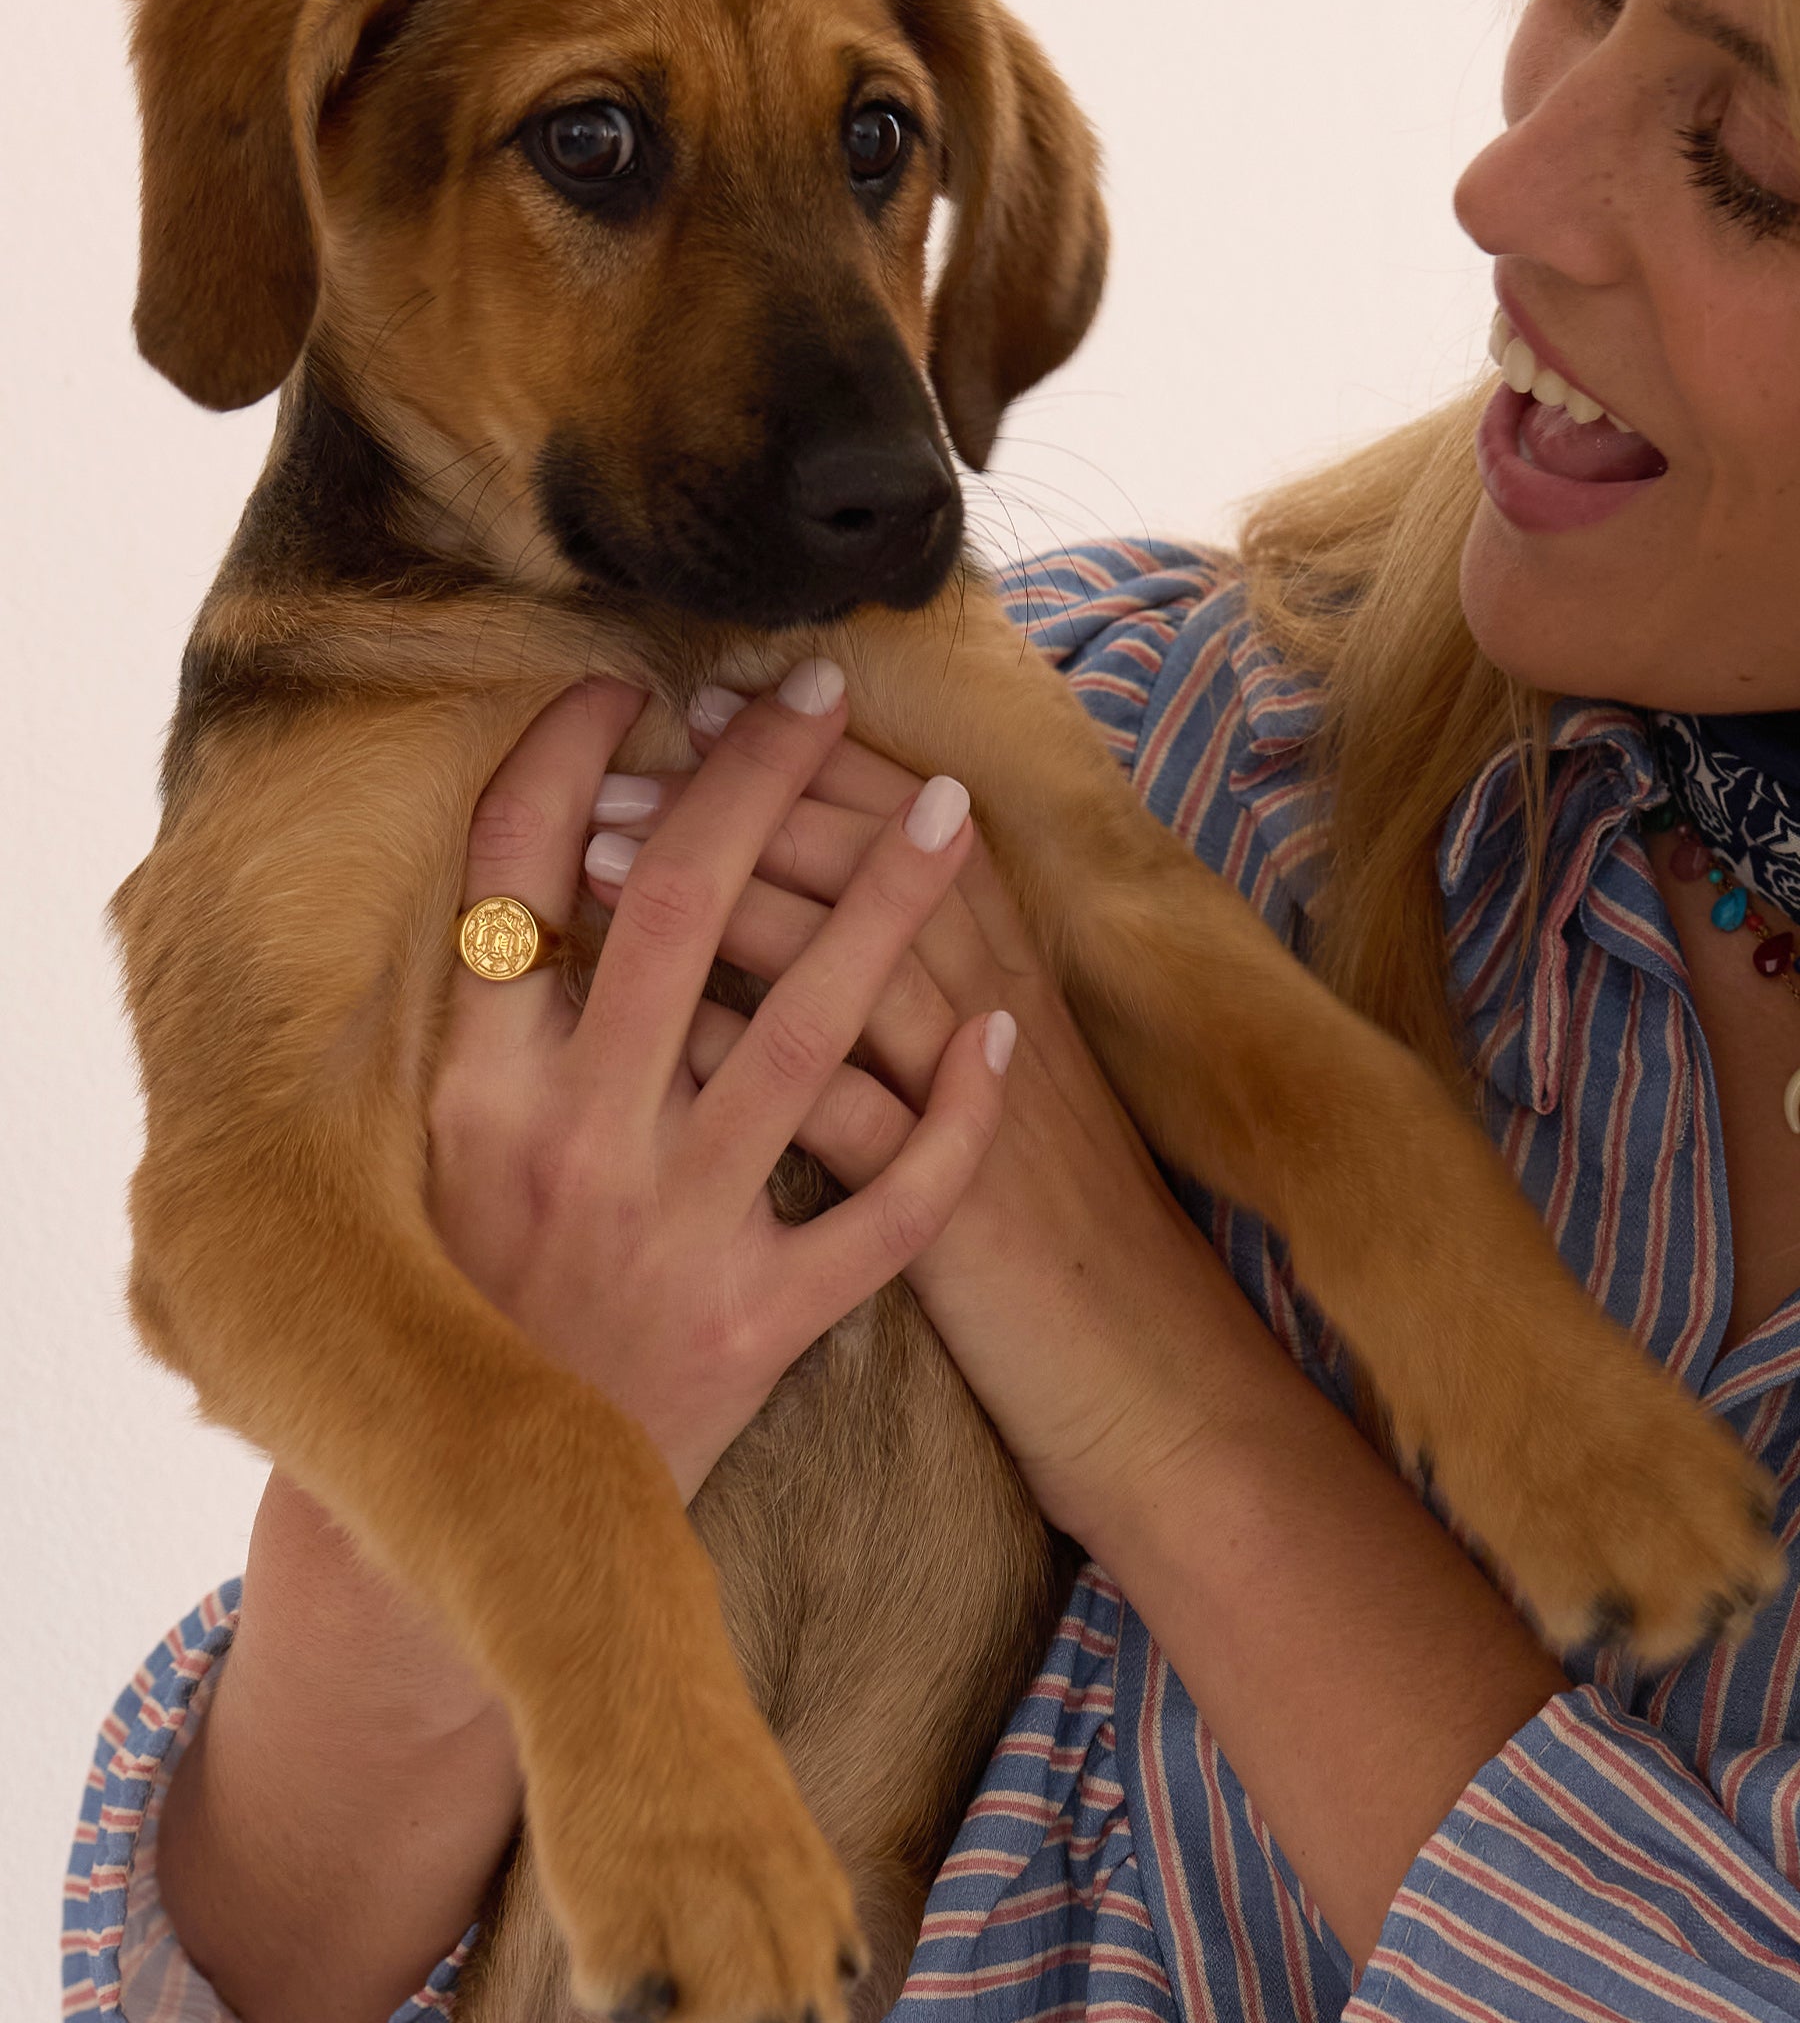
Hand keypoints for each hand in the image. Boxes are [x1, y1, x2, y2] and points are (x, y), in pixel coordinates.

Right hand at [427, 666, 1013, 1505]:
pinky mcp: (753, 1328)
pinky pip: (885, 1209)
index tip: (637, 685)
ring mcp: (667, 1235)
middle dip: (758, 779)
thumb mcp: (423, 1166)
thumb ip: (481, 1034)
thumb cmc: (453, 1315)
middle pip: (677, 908)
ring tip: (949, 807)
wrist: (465, 1535)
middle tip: (825, 687)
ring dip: (887, 901)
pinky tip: (1005, 1035)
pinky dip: (955, 1120)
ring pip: (806, 1028)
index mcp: (464, 1094)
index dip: (571, 760)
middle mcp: (563, 1145)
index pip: (510, 878)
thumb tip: (547, 863)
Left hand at [585, 725, 1229, 1546]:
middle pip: (862, 859)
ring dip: (717, 902)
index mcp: (1006, 964)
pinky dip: (751, 1059)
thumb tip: (802, 886)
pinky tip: (653, 1020)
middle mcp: (995, 1009)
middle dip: (729, 800)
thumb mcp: (999, 1074)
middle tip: (616, 770)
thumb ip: (923, 975)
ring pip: (848, 967)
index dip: (797, 751)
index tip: (697, 705)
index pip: (899, 810)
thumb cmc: (1057, 1216)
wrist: (1148, 1370)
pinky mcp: (956, 1221)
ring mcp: (976, 1111)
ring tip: (599, 855)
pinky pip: (847, 1121)